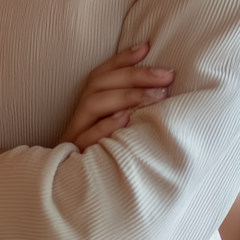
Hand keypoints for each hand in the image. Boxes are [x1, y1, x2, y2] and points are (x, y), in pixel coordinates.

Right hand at [59, 42, 173, 150]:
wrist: (72, 194)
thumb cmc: (101, 160)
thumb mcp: (113, 132)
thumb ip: (126, 111)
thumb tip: (159, 88)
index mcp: (86, 108)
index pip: (100, 74)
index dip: (121, 58)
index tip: (147, 45)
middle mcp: (78, 117)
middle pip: (99, 85)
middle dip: (133, 75)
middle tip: (167, 75)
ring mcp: (75, 135)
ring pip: (93, 105)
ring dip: (126, 96)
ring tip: (156, 95)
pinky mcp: (76, 155)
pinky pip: (89, 136)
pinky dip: (107, 126)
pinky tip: (128, 120)